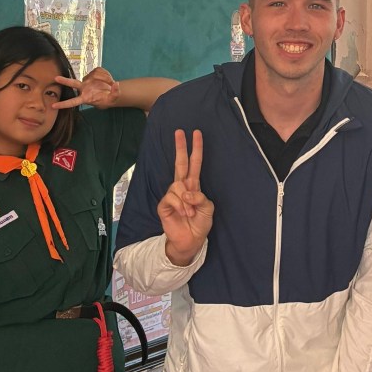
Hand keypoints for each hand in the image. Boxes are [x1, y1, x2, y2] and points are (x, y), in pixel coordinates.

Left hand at [53, 67, 118, 107]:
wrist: (110, 92)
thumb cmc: (108, 99)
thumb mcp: (113, 99)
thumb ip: (115, 93)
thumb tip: (115, 84)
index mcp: (85, 97)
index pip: (73, 102)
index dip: (64, 104)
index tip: (54, 106)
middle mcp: (84, 88)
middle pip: (72, 83)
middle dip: (64, 81)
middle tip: (55, 78)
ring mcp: (87, 80)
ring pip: (95, 75)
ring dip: (105, 78)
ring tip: (110, 84)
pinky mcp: (92, 73)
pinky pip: (100, 71)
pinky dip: (106, 75)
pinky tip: (108, 80)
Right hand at [159, 128, 214, 264]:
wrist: (191, 240)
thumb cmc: (200, 223)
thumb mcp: (207, 208)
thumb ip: (200, 197)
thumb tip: (186, 192)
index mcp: (193, 185)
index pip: (194, 163)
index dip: (196, 149)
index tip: (196, 133)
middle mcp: (182, 187)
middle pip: (180, 163)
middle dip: (180, 147)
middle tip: (180, 131)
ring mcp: (172, 195)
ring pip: (177, 185)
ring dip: (187, 200)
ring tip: (190, 213)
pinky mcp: (164, 205)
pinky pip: (172, 198)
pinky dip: (180, 206)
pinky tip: (183, 214)